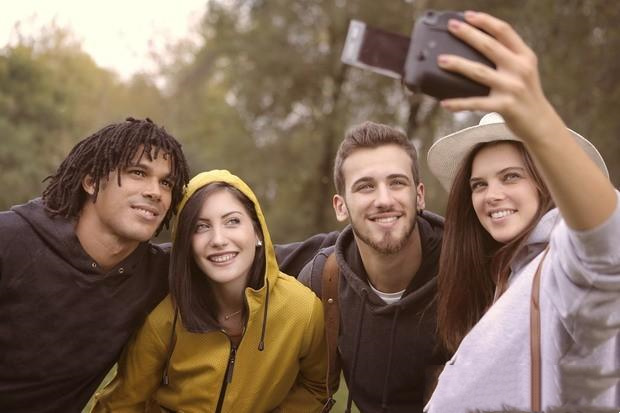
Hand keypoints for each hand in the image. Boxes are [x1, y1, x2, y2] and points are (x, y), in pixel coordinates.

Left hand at [436, 11, 555, 140]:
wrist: (540, 123)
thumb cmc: (525, 94)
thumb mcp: (523, 71)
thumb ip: (507, 58)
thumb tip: (476, 46)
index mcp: (524, 56)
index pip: (504, 31)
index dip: (485, 21)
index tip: (468, 15)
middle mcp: (520, 68)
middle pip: (489, 46)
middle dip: (468, 34)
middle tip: (451, 26)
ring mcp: (512, 87)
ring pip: (479, 72)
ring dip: (458, 65)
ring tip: (441, 60)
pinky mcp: (505, 106)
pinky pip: (476, 103)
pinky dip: (459, 103)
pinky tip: (445, 103)